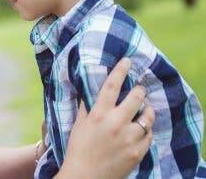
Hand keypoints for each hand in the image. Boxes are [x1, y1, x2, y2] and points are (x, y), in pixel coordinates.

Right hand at [58, 58, 154, 178]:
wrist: (85, 176)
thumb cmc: (78, 149)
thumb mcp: (79, 125)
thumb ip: (86, 107)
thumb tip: (89, 92)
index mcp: (99, 114)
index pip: (111, 86)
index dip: (121, 70)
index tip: (128, 61)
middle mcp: (116, 123)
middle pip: (136, 97)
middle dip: (139, 90)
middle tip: (139, 89)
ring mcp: (129, 138)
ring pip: (147, 116)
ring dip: (147, 110)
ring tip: (144, 109)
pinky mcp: (138, 151)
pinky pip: (149, 135)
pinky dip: (146, 130)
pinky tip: (142, 129)